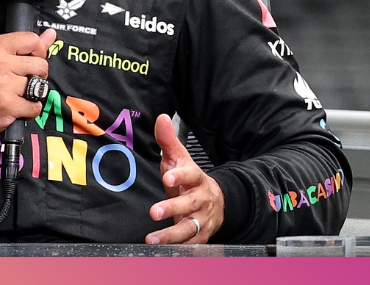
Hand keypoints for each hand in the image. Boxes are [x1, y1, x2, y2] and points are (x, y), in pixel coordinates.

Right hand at [0, 29, 54, 140]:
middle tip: (21, 82)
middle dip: (37, 76)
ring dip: (32, 95)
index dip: (38, 52)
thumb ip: (23, 46)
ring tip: (17, 96)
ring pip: (39, 87)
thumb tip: (50, 34)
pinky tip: (16, 109)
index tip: (30, 61)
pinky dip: (29, 111)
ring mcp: (3, 84)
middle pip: (41, 65)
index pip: (32, 40)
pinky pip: (35, 107)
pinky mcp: (7, 105)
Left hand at [145, 114, 224, 243]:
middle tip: (154, 212)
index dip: (180, 176)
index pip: (191, 175)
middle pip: (190, 204)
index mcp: (197, 178)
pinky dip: (178, 249)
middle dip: (173, 208)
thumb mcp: (180, 160)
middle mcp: (201, 199)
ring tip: (152, 239)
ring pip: (189, 228)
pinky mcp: (201, 236)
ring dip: (171, 235)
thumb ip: (169, 141)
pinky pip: (190, 244)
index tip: (167, 177)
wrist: (216, 202)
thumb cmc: (190, 179)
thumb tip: (161, 118)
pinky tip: (162, 251)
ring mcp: (202, 219)